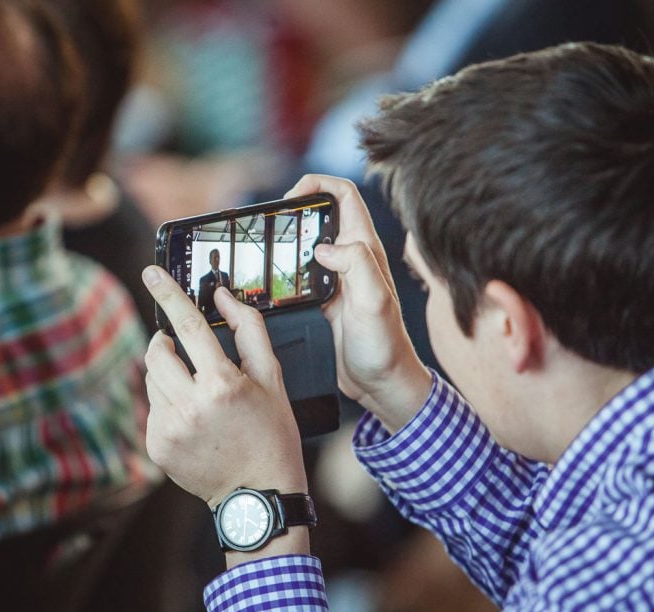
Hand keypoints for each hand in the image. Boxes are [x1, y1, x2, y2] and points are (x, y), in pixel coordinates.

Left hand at [141, 266, 306, 509]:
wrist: (259, 494)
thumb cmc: (272, 435)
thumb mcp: (272, 379)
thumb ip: (249, 331)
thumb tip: (223, 298)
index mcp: (223, 385)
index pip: (188, 327)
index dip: (169, 295)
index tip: (151, 273)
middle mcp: (191, 406)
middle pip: (158, 352)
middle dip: (165, 342)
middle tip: (180, 347)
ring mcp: (170, 428)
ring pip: (152, 379)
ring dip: (168, 375)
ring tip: (197, 392)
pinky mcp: (157, 446)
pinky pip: (152, 408)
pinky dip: (167, 404)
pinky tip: (193, 420)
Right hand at [287, 174, 430, 431]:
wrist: (384, 384)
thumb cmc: (385, 347)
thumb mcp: (373, 302)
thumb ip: (355, 265)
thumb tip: (324, 246)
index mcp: (366, 251)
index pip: (344, 195)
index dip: (317, 185)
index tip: (290, 198)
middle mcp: (355, 258)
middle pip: (324, 212)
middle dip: (297, 207)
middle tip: (273, 221)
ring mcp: (341, 278)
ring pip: (312, 240)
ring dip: (290, 236)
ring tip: (267, 244)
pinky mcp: (329, 298)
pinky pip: (305, 271)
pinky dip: (287, 266)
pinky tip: (274, 279)